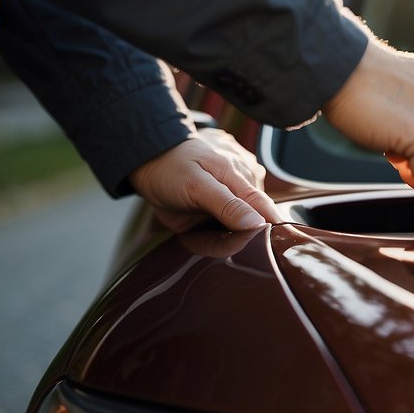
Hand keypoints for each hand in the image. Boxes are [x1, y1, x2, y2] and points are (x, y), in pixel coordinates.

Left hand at [128, 128, 282, 231]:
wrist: (147, 162)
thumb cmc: (171, 168)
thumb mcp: (196, 184)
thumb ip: (227, 205)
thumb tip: (258, 223)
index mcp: (243, 176)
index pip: (265, 210)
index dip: (264, 232)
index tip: (253, 250)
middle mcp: (243, 188)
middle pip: (251, 225)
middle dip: (229, 238)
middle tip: (201, 236)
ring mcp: (231, 200)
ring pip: (235, 232)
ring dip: (217, 239)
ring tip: (194, 227)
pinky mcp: (219, 211)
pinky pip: (222, 233)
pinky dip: (210, 237)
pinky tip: (196, 226)